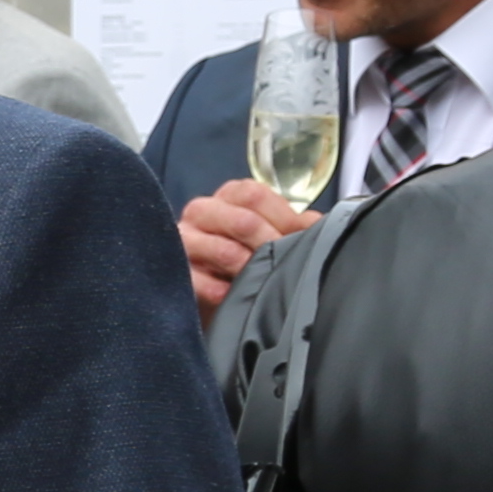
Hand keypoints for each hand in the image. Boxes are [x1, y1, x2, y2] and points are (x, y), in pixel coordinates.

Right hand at [180, 178, 313, 314]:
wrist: (212, 292)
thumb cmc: (244, 256)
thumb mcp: (269, 234)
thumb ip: (292, 225)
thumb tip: (316, 223)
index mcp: (228, 196)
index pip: (254, 194)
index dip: (283, 217)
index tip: (300, 238)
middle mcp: (202, 212)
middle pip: (242, 221)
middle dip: (270, 246)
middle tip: (285, 265)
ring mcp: (184, 241)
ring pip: (224, 251)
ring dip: (250, 269)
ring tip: (262, 282)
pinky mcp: (176, 273)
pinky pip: (200, 281)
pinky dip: (223, 291)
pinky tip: (233, 296)